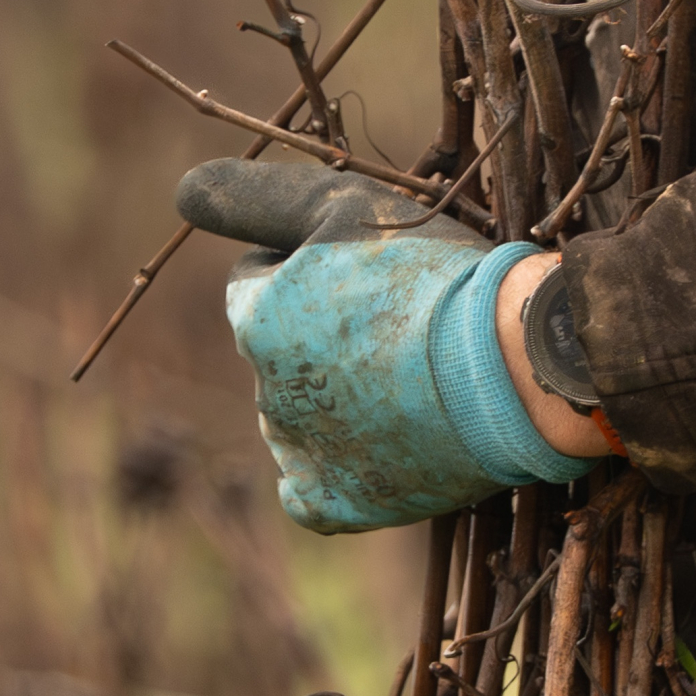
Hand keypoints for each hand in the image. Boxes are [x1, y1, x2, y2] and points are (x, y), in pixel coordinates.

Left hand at [180, 160, 598, 533]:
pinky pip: (310, 492)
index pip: (258, 284)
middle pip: (281, 354)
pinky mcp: (340, 502)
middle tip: (402, 329)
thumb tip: (181, 192)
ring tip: (410, 384)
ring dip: (335, 400)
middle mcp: (265, 390)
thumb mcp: (340, 206)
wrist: (513, 364)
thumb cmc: (433, 275)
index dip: (312, 272)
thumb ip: (253, 199)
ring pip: (301, 417)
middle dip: (324, 339)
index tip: (371, 276)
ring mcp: (301, 452)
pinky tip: (373, 451)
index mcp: (256, 319)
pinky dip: (334, 471)